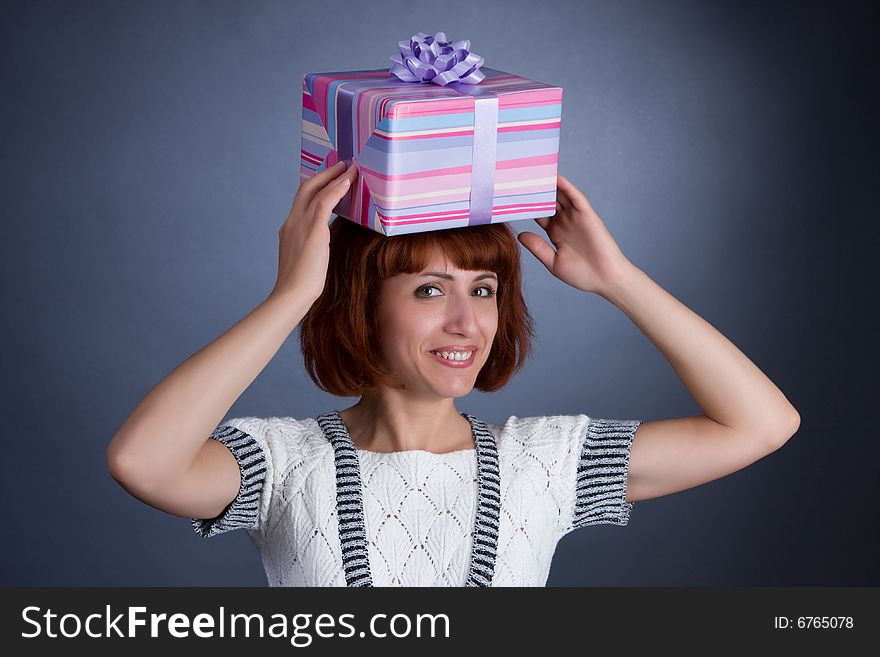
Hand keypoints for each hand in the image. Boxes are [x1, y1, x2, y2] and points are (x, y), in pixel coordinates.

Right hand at [270, 160, 358, 301]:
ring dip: (335, 177)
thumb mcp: (306, 258)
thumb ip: (313, 245)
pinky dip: (337, 189)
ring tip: (350, 169)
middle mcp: (292, 221)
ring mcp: (301, 224)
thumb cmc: (301, 284)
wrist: (292, 293)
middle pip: (306, 187)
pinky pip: (325, 201)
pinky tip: (348, 182)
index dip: (316, 185)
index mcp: (288, 228)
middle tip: (341, 165)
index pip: (302, 199)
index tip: (329, 178)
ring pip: (317, 191)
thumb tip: (324, 242)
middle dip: (324, 173)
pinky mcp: (313, 230)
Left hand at [517, 174, 635, 297]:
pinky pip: (575, 198)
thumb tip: (520, 235)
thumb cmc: (582, 274)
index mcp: (555, 232)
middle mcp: (564, 222)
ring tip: (534, 172)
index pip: (538, 214)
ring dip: (549, 184)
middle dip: (535, 191)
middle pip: (547, 201)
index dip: (526, 205)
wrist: (605, 279)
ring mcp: (575, 217)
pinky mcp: (587, 215)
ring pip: (560, 196)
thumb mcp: (553, 262)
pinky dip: (567, 187)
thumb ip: (537, 247)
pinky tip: (556, 178)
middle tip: (519, 178)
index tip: (510, 197)